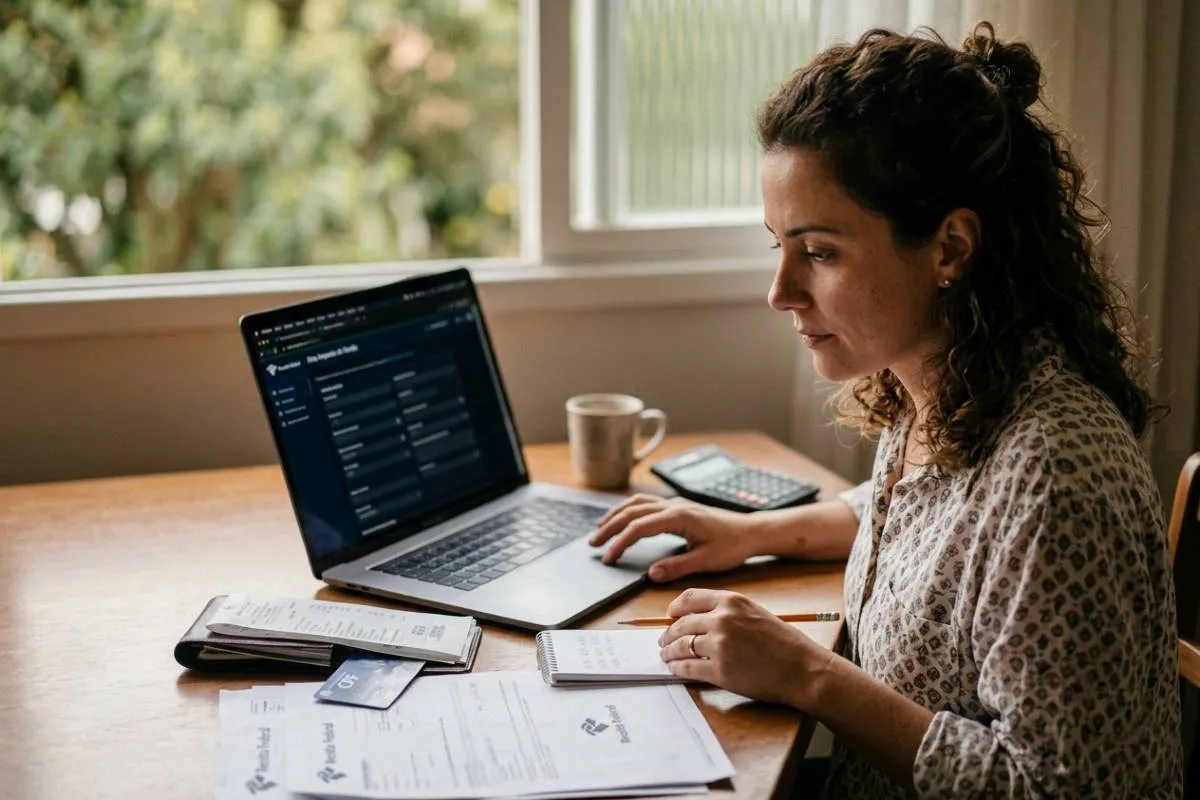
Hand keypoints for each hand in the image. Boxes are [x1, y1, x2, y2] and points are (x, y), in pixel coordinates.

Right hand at [589, 495, 753, 581]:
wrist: (751, 531)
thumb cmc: (732, 546)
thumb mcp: (706, 561)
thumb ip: (677, 567)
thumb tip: (651, 574)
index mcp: (678, 517)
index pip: (639, 527)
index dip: (620, 542)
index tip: (608, 558)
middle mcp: (673, 505)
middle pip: (631, 511)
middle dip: (609, 527)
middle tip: (593, 544)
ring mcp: (674, 503)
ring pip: (636, 503)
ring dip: (616, 515)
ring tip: (600, 529)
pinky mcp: (677, 506)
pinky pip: (645, 503)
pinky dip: (628, 510)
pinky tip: (623, 518)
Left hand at [656, 588, 829, 706]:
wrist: (803, 669)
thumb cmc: (785, 643)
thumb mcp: (756, 613)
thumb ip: (729, 612)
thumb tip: (702, 619)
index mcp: (732, 601)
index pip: (690, 598)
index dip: (675, 607)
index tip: (670, 615)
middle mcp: (722, 619)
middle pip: (681, 623)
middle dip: (669, 633)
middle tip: (664, 640)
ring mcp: (719, 645)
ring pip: (681, 646)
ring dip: (670, 652)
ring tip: (666, 655)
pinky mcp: (719, 670)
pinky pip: (688, 668)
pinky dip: (678, 669)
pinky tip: (676, 669)